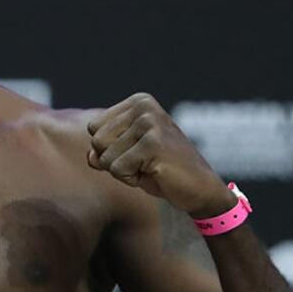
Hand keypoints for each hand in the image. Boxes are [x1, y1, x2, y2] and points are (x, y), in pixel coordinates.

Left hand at [87, 94, 234, 216]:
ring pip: (105, 157)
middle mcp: (144, 108)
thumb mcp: (126, 155)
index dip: (111, 148)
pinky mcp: (153, 145)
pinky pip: (117, 170)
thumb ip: (102, 151)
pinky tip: (155, 174)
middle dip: (115, 160)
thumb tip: (91, 157)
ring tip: (151, 167)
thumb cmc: (161, 169)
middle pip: (97, 141)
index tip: (138, 152)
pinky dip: (132, 180)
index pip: (94, 127)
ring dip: (125, 171)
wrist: (201, 189)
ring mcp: (149, 124)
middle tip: (145, 162)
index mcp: (139, 102)